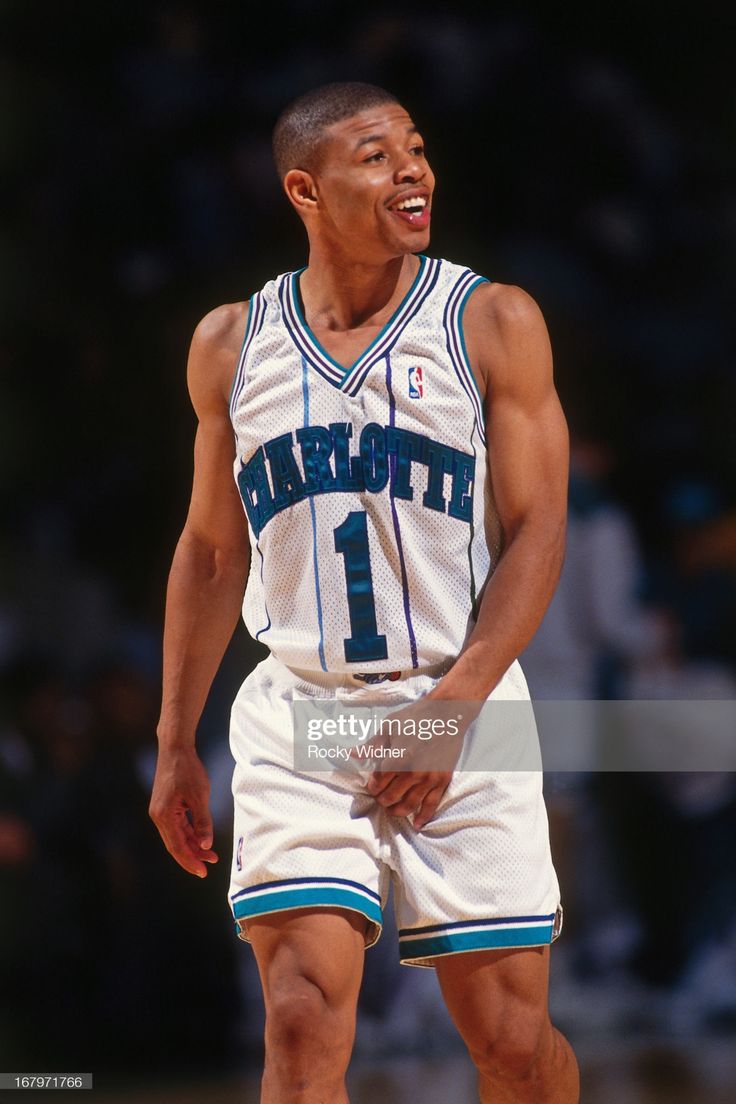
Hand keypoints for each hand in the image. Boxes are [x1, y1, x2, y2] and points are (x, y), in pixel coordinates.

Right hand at [149, 746, 218, 876]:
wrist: (175, 748)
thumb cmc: (187, 770)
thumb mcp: (199, 796)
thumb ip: (202, 822)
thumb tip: (206, 845)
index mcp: (164, 816)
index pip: (177, 847)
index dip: (190, 861)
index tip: (203, 872)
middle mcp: (158, 816)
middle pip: (175, 844)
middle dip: (192, 856)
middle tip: (209, 866)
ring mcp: (161, 810)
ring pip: (177, 835)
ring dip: (192, 844)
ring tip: (210, 853)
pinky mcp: (166, 805)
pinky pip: (178, 825)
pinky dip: (189, 832)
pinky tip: (201, 837)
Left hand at [366, 695, 469, 828]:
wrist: (447, 714)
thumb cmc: (416, 717)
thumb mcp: (390, 726)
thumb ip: (372, 745)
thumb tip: (353, 755)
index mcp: (396, 759)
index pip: (378, 783)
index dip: (372, 786)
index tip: (372, 785)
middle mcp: (412, 773)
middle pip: (390, 797)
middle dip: (382, 799)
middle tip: (380, 797)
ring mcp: (428, 779)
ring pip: (408, 805)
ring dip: (397, 810)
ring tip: (392, 809)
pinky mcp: (442, 781)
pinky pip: (431, 804)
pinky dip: (423, 817)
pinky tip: (416, 824)